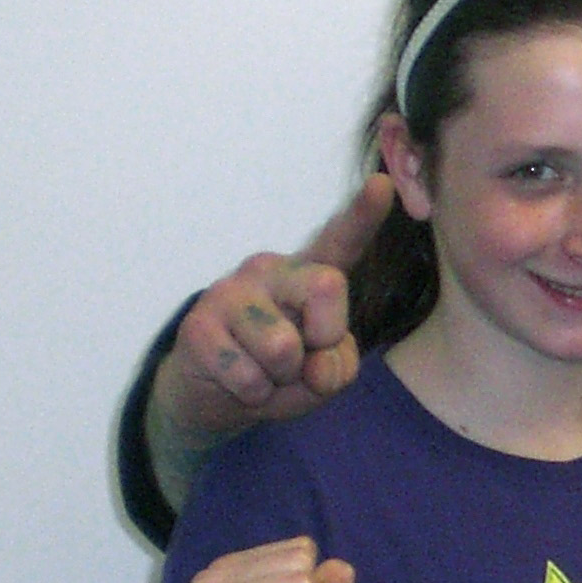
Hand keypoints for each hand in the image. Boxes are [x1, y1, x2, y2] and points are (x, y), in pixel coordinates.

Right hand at [150, 173, 392, 446]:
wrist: (213, 399)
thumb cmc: (278, 375)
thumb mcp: (325, 375)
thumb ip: (339, 365)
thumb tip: (315, 364)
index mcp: (309, 276)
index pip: (341, 242)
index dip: (363, 215)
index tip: (383, 183)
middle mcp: (271, 271)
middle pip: (328, 286)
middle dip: (325, 338)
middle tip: (300, 359)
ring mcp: (230, 293)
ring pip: (284, 348)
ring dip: (282, 380)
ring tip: (265, 374)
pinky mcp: (198, 326)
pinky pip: (249, 377)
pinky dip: (254, 396)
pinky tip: (238, 383)